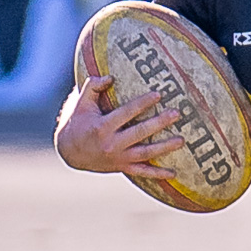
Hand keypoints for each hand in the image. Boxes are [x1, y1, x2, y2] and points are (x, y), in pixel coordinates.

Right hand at [54, 76, 183, 175]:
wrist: (68, 152)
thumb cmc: (77, 123)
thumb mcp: (81, 103)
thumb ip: (93, 86)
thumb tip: (110, 77)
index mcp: (102, 126)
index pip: (127, 112)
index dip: (143, 103)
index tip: (159, 94)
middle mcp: (112, 144)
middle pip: (140, 133)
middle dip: (159, 123)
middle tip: (176, 113)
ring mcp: (118, 158)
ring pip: (145, 153)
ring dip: (164, 147)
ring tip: (181, 140)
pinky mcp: (122, 167)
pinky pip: (142, 172)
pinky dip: (157, 174)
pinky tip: (173, 173)